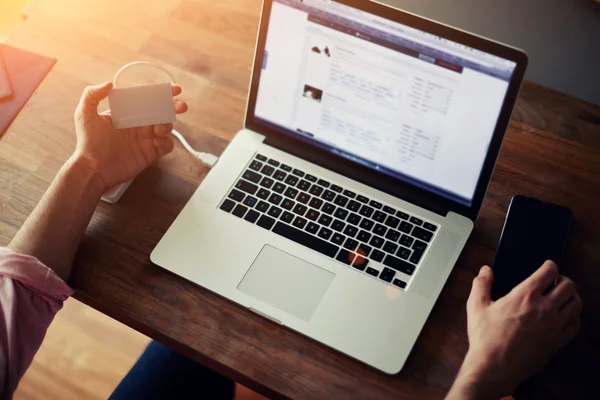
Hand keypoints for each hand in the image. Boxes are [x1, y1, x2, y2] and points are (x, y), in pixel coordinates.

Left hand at [73, 81, 187, 190]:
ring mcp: (146, 139)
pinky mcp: (150, 154)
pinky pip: (167, 146)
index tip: (173, 89)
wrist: (93, 168)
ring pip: (167, 127)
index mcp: (128, 113)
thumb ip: (92, 95)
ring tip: (157, 129)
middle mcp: (139, 124)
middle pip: (162, 112)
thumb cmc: (88, 142)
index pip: (148, 99)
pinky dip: (166, 142)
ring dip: (167, 125)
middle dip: (174, 107)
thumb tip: (110, 83)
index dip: (161, 93)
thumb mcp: (84, 115)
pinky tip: (156, 143)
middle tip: (181, 106)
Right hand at [447, 261, 581, 398]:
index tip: (548, 266)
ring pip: (576, 304)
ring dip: (571, 297)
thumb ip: (481, 284)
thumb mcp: (476, 307)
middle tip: (555, 281)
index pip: (549, 272)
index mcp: (525, 296)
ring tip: (562, 297)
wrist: (494, 367)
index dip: (550, 265)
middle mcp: (544, 308)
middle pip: (568, 286)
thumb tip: (485, 270)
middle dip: (563, 279)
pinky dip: (573, 316)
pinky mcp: (557, 342)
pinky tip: (564, 317)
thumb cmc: (485, 338)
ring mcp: (554, 326)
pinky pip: (575, 324)